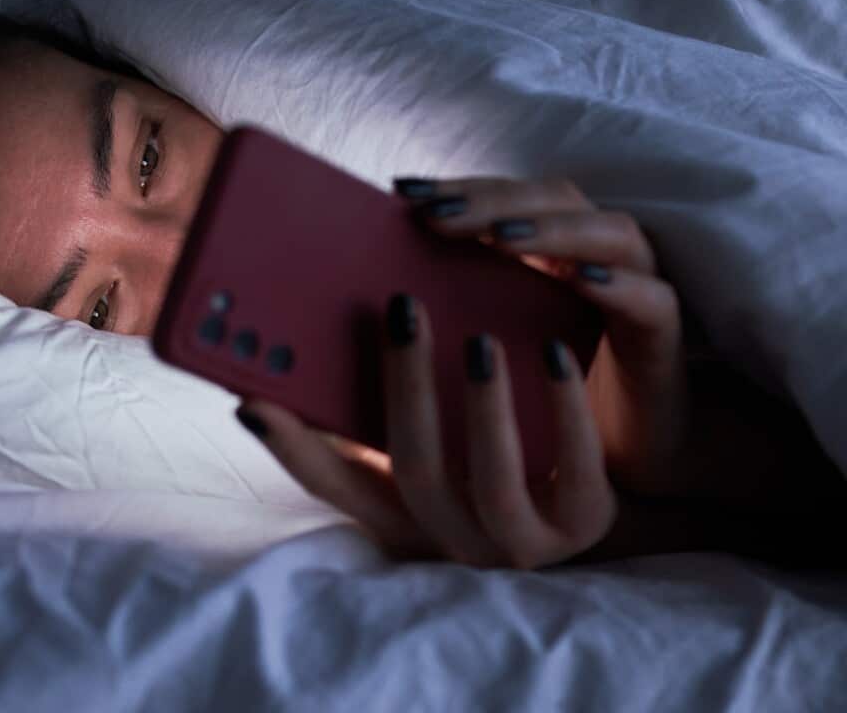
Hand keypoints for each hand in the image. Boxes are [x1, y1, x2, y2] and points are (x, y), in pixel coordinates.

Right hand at [237, 298, 616, 568]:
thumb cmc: (498, 465)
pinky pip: (578, 471)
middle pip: (417, 469)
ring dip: (483, 407)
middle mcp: (457, 537)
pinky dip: (564, 409)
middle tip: (402, 308)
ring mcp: (524, 541)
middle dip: (407, 388)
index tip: (251, 397)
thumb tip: (308, 350)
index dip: (292, 447)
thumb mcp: (433, 452)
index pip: (335, 486)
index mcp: (407, 515)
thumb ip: (373, 417)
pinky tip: (553, 352)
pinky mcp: (588, 524)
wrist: (598, 518)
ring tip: (480, 339)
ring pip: (493, 482)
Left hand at [398, 177, 689, 494]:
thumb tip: (357, 314)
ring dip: (553, 229)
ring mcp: (635, 288)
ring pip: (607, 233)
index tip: (398, 192)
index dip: (456, 189)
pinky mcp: (663, 336)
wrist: (615, 469)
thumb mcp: (474, 362)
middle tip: (436, 214)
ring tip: (501, 237)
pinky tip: (580, 278)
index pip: (500, 199)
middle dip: (492, 202)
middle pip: (550, 200)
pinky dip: (617, 282)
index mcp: (543, 253)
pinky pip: (651, 297)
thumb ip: (431, 327)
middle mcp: (591, 255)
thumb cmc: (535, 410)